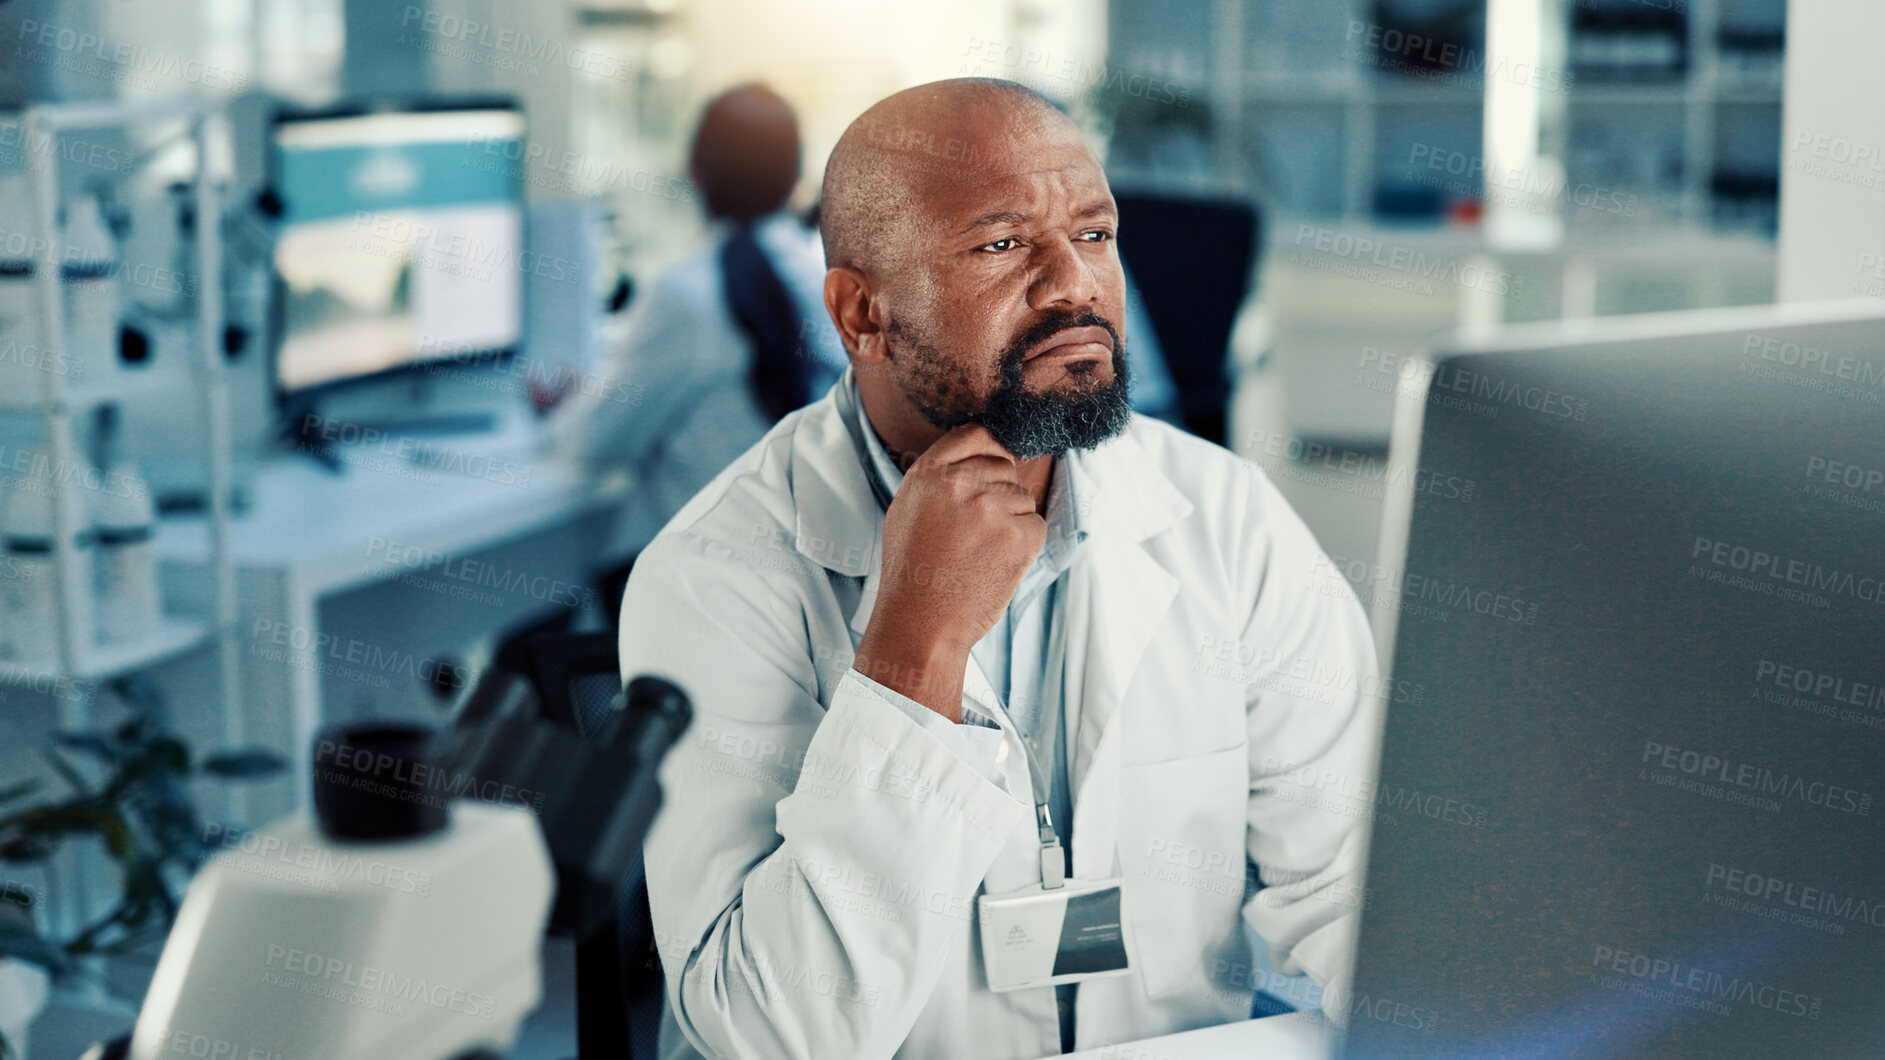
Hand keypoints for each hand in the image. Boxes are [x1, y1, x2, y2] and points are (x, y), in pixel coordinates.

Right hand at [853, 425, 1045, 719]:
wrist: (921, 624)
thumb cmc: (913, 571)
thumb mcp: (908, 509)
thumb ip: (940, 476)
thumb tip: (983, 451)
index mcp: (928, 472)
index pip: (977, 434)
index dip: (990, 450)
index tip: (992, 468)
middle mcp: (960, 483)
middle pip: (1005, 467)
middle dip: (998, 494)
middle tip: (975, 534)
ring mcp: (992, 508)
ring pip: (1023, 498)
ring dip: (1011, 523)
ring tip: (980, 554)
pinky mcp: (1020, 535)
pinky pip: (1037, 525)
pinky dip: (1025, 545)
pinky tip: (996, 564)